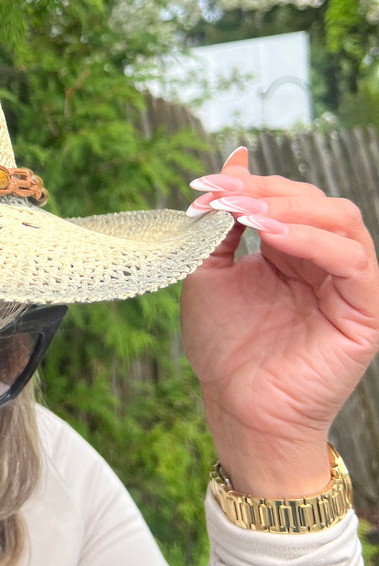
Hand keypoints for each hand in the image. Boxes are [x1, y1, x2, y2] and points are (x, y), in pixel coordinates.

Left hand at [180, 146, 378, 496]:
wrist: (236, 407)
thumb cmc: (224, 348)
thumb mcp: (209, 272)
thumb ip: (220, 221)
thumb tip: (234, 157)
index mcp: (291, 251)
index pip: (284, 198)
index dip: (246, 185)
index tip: (202, 185)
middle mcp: (324, 262)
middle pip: (315, 201)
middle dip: (266, 191)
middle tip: (225, 196)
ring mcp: (348, 285)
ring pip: (341, 221)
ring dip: (291, 209)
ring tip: (247, 214)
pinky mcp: (365, 311)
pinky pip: (352, 261)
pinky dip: (312, 241)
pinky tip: (271, 238)